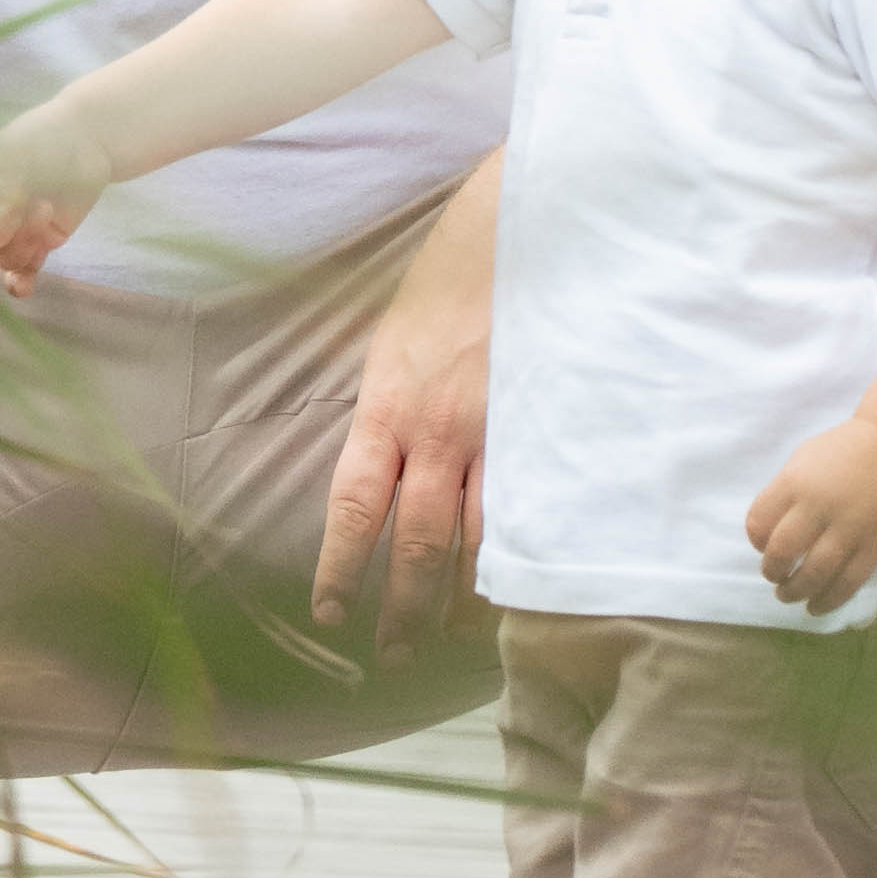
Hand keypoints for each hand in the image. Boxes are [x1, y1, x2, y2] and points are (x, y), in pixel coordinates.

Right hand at [0, 100, 113, 298]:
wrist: (87, 139)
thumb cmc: (44, 138)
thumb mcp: (17, 156)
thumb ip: (0, 192)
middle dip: (8, 226)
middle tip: (34, 197)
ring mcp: (13, 231)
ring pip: (5, 256)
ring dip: (26, 240)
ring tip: (46, 207)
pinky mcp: (39, 243)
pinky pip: (22, 270)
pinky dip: (20, 281)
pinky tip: (22, 287)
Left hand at [312, 202, 491, 658]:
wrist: (523, 223)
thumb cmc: (455, 272)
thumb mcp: (394, 337)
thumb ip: (385, 406)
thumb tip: (375, 464)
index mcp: (387, 404)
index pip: (352, 507)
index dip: (338, 567)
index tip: (329, 610)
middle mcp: (437, 429)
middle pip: (412, 542)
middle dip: (400, 607)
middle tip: (393, 654)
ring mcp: (498, 433)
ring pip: (476, 539)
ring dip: (461, 597)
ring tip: (452, 635)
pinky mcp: (547, 429)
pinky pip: (532, 509)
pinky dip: (520, 553)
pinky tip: (518, 585)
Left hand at [744, 416, 876, 614]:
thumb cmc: (846, 450)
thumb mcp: (804, 458)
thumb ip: (785, 493)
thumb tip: (769, 534)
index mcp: (795, 482)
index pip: (758, 523)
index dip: (757, 542)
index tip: (764, 547)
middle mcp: (818, 506)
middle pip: (782, 552)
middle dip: (773, 572)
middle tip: (776, 577)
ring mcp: (850, 527)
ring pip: (814, 574)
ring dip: (795, 592)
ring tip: (789, 595)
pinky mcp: (876, 545)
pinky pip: (848, 582)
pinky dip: (828, 601)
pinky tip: (816, 607)